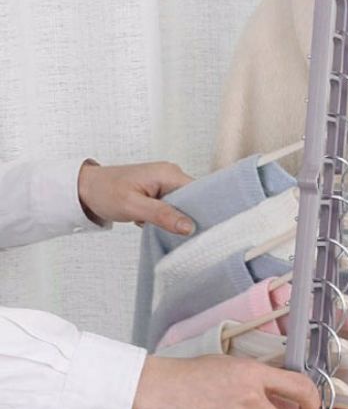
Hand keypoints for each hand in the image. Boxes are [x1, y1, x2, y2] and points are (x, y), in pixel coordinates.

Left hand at [78, 161, 194, 235]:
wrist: (83, 188)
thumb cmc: (104, 192)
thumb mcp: (133, 206)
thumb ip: (163, 215)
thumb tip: (189, 227)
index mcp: (169, 173)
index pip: (199, 192)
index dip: (203, 210)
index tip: (203, 230)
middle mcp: (171, 175)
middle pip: (193, 199)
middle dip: (188, 217)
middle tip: (182, 234)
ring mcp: (165, 183)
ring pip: (183, 205)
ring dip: (175, 219)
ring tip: (163, 228)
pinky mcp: (159, 192)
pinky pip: (173, 207)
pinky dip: (167, 218)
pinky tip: (156, 224)